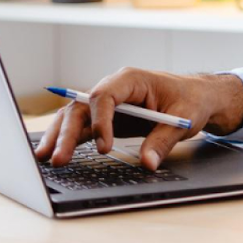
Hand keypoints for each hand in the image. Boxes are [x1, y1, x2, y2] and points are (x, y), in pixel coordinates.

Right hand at [33, 68, 242, 170]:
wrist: (198, 96)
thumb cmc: (191, 100)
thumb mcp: (183, 118)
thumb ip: (163, 140)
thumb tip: (147, 163)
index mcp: (131, 79)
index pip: (104, 96)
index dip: (101, 121)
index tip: (104, 147)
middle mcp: (114, 88)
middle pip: (82, 107)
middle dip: (68, 132)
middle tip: (58, 158)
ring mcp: (108, 104)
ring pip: (76, 116)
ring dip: (60, 136)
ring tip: (45, 158)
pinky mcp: (107, 118)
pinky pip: (83, 127)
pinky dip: (69, 140)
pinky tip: (55, 154)